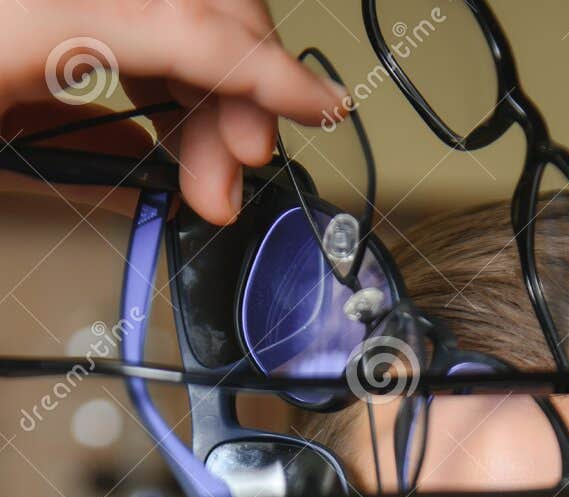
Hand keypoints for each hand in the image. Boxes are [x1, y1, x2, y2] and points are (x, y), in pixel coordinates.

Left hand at [0, 0, 346, 222]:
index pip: (183, 26)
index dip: (263, 69)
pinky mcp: (57, 7)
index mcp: (32, 18)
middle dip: (242, 90)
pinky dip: (176, 66)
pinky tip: (174, 118)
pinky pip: (144, 16)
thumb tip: (149, 186)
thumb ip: (78, 165)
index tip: (317, 106)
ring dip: (215, 88)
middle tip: (233, 176)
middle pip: (196, 5)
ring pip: (186, 10)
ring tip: (210, 168)